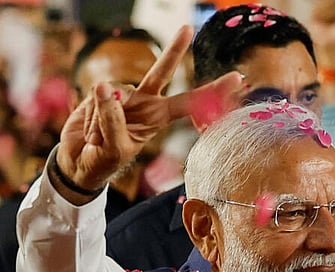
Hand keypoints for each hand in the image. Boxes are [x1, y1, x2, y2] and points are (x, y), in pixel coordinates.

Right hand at [55, 26, 241, 202]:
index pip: (190, 102)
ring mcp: (123, 96)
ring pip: (115, 94)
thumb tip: (105, 88)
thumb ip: (111, 120)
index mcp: (159, 117)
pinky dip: (90, 120)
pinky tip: (89, 135)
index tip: (238, 77)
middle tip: (187, 28)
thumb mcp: (114, 147)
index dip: (212, 90)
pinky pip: (95, 98)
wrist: (80, 163)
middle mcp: (145, 102)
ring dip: (103, 121)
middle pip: (162, 71)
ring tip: (98, 141)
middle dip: (174, 50)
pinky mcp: (99, 93)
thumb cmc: (105, 160)